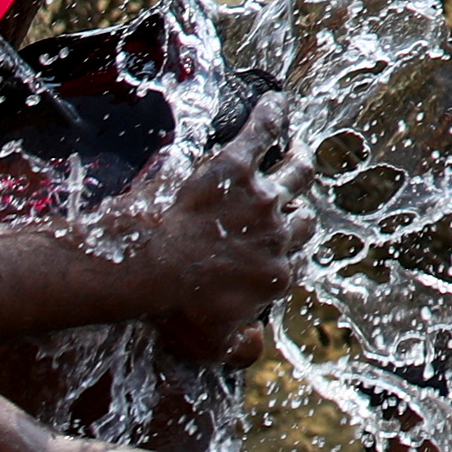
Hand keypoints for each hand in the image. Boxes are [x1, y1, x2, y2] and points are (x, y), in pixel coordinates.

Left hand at [117, 93, 304, 367]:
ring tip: (300, 153)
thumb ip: (241, 350)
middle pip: (304, 218)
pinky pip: (261, 133)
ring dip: (300, 163)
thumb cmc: (173, 309)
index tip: (274, 252)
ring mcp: (260, 199)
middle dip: (300, 212)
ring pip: (297, 174)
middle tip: (292, 203)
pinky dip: (270, 115)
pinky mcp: (235, 168)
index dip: (286, 255)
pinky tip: (272, 102)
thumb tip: (257, 341)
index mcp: (276, 276)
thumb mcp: (208, 347)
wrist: (147, 268)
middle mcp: (279, 235)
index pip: (295, 261)